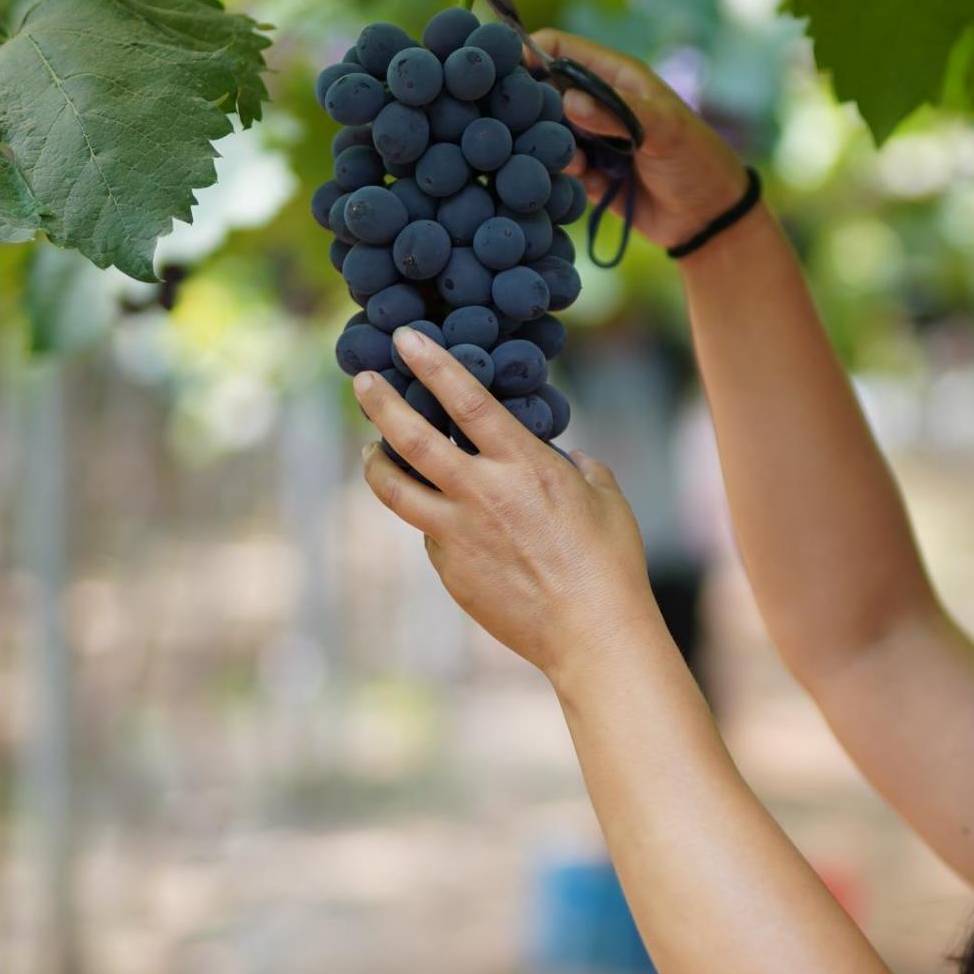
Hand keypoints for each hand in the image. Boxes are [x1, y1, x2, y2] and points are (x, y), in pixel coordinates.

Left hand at [353, 327, 656, 676]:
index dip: (432, 364)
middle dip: (380, 403)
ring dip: (375, 462)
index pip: (466, 400)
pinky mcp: (450, 569)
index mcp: (523, 464)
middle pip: (412, 438)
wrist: (591, 634)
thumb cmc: (610, 564)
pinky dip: (429, 517)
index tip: (405, 339)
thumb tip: (571, 458)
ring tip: (369, 449)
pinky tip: (442, 518)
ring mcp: (458, 534)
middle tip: (362, 380)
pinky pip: (429, 532)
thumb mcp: (606, 498)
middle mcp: (482, 493)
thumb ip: (583, 468)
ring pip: (395, 489)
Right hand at [530, 29, 748, 252]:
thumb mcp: (664, 129)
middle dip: (532, 108)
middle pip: (543, 92)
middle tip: (532, 129)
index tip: (507, 76)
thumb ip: (616, 114)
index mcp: (615, 76)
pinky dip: (562, 176)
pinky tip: (588, 184)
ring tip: (579, 163)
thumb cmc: (697, 160)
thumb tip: (567, 102)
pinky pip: (558, 169)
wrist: (710, 218)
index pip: (559, 48)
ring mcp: (591, 139)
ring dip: (548, 147)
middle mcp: (598, 103)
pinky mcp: (589, 174)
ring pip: (547, 133)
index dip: (530, 54)